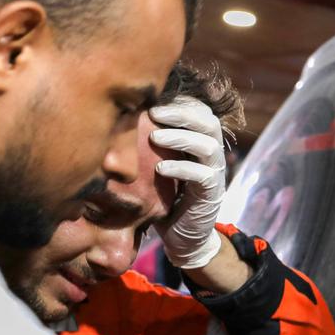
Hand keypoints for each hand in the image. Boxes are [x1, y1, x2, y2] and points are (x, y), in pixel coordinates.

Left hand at [149, 97, 225, 269]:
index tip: (154, 97)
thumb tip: (119, 116)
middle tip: (155, 111)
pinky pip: (203, 176)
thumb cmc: (164, 197)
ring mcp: (216, 174)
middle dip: (181, 113)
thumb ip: (149, 144)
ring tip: (155, 136)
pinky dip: (181, 169)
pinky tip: (160, 169)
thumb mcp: (156, 165)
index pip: (201, 111)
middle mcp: (213, 154)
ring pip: (208, 146)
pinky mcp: (212, 195)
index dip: (182, 102)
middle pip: (208, 122)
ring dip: (181, 137)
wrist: (183, 237)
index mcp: (201, 142)